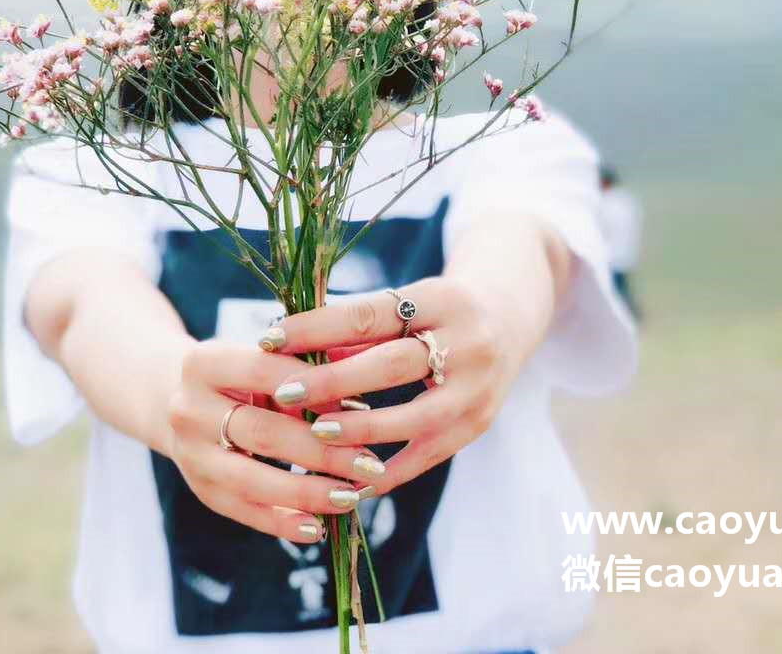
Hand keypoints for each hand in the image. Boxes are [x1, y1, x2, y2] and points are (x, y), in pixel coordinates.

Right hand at [161, 338, 392, 542]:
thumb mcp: (267, 358)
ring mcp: (190, 454)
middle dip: (322, 451)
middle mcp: (188, 409)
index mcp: (204, 363)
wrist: (179, 400)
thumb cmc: (244, 375)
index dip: (314, 389)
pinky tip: (318, 528)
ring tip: (351, 497)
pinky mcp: (200, 490)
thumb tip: (360, 392)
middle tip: (369, 464)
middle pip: (262, 433)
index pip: (265, 372)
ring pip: (251, 480)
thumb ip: (309, 367)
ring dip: (306, 493)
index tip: (362, 408)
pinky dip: (282, 523)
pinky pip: (243, 512)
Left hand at [255, 259, 561, 494]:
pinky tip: (350, 482)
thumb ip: (357, 329)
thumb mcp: (406, 301)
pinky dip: (388, 472)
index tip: (270, 338)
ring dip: (359, 431)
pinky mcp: (478, 424)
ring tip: (314, 436)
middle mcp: (467, 341)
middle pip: (392, 366)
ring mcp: (477, 387)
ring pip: (413, 418)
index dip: (317, 328)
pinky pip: (428, 455)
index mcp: (441, 298)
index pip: (370, 314)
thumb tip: (293, 354)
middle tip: (283, 393)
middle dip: (333, 383)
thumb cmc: (437, 308)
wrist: (510, 316)